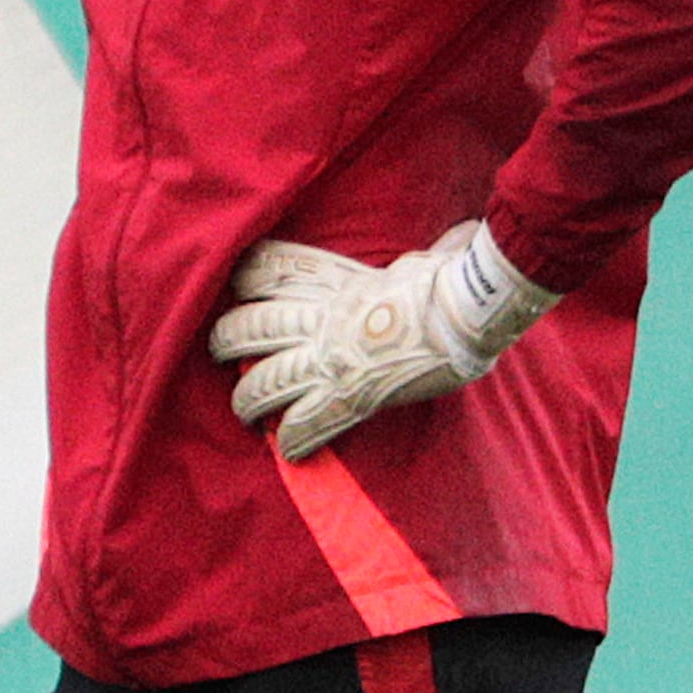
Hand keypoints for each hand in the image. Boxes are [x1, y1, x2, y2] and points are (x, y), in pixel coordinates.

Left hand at [207, 220, 557, 460]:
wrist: (472, 310)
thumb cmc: (458, 278)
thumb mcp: (427, 259)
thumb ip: (422, 258)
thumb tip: (454, 243)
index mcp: (340, 285)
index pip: (275, 270)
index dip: (247, 275)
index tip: (236, 282)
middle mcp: (324, 320)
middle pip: (254, 327)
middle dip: (226, 339)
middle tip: (219, 349)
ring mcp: (332, 360)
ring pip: (266, 380)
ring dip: (247, 397)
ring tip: (242, 409)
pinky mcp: (350, 396)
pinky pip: (308, 423)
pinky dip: (294, 438)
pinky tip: (288, 449)